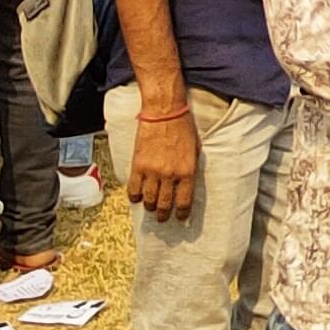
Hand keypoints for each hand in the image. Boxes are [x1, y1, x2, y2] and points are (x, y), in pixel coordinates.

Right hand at [128, 95, 205, 220]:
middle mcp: (170, 174)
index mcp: (187, 170)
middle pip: (165, 204)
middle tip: (163, 218)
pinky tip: (137, 198)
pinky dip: (134, 197)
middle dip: (164, 215)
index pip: (184, 201)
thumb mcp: (195, 148)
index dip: (181, 213)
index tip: (180, 218)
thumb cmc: (183, 126)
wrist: (165, 111)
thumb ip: (190, 168)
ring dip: (150, 207)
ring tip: (151, 208)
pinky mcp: (138, 165)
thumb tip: (186, 184)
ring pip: (148, 199)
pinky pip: (133, 189)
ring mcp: (152, 171)